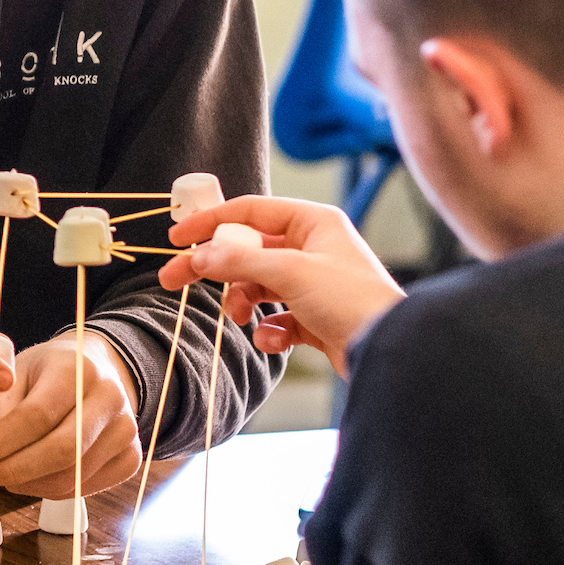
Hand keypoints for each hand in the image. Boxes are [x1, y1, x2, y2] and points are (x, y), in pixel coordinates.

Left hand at [0, 333, 139, 495]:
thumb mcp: (17, 368)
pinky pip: (82, 488)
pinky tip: (24, 477)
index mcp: (78, 369)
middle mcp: (110, 400)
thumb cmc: (50, 369)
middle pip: (59, 452)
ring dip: (23, 484)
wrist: (101, 369)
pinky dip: (46, 489)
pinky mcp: (130, 459)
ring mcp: (126, 433)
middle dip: (9, 470)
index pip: (36, 415)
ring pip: (70, 478)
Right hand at [157, 197, 404, 377]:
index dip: (211, 221)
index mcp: (313, 223)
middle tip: (173, 280)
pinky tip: (274, 340)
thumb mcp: (289, 273)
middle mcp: (314, 248)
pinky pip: (277, 318)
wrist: (390, 352)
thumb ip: (239, 262)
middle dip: (213, 268)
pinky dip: (269, 330)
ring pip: (258, 285)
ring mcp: (315, 284)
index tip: (177, 237)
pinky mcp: (317, 318)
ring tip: (240, 317)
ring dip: (243, 301)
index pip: (250, 211)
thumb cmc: (351, 300)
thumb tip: (198, 257)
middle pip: (248, 251)